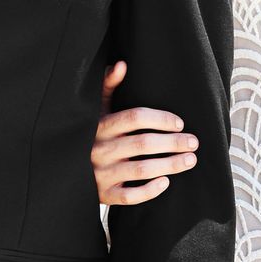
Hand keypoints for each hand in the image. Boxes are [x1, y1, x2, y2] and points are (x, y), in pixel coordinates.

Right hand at [91, 59, 197, 208]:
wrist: (66, 170)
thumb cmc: (89, 134)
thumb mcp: (95, 109)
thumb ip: (108, 86)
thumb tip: (122, 64)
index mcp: (99, 126)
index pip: (135, 118)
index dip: (160, 119)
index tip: (179, 123)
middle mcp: (99, 150)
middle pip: (143, 144)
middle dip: (173, 142)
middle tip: (194, 142)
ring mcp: (101, 175)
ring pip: (141, 170)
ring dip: (170, 165)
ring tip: (190, 160)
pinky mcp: (104, 195)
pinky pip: (129, 196)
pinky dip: (150, 190)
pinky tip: (166, 182)